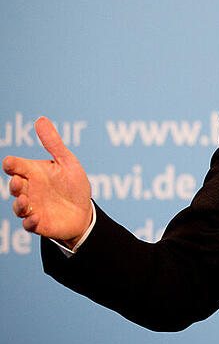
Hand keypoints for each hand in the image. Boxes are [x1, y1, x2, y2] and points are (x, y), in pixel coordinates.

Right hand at [3, 117, 92, 246]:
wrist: (84, 211)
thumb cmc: (73, 185)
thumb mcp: (67, 162)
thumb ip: (53, 143)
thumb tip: (40, 119)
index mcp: (33, 173)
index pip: (16, 167)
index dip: (12, 165)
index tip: (11, 163)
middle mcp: (29, 190)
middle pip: (15, 186)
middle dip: (15, 185)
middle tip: (19, 181)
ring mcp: (32, 207)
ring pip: (18, 206)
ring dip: (19, 204)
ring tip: (25, 200)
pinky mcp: (38, 223)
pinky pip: (29, 224)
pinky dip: (30, 221)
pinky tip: (36, 217)